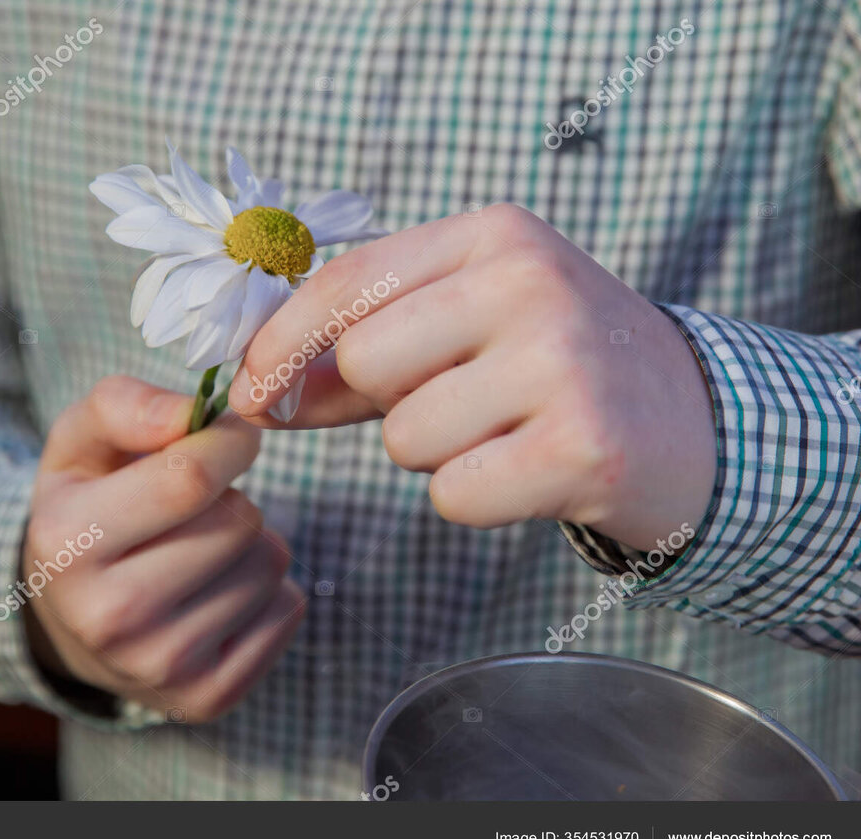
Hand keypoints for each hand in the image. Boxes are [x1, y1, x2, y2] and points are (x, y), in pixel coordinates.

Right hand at [22, 376, 304, 722]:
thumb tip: (190, 413)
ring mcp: (159, 666)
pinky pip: (288, 611)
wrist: (72, 621)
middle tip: (199, 508)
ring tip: (204, 550)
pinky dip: (269, 590)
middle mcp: (108, 617)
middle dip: (233, 497)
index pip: (189, 479)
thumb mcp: (79, 444)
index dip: (228, 443)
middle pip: (238, 523)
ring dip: (252, 543)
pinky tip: (220, 590)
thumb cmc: (87, 510)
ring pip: (270, 565)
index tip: (228, 437)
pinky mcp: (207, 697)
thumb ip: (124, 405)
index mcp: (69, 544)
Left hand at [227, 204, 716, 551]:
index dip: (281, 343)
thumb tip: (259, 396)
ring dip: (436, 455)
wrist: (693, 422)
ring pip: (406, 437)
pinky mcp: (582, 445)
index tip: (250, 392)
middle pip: (366, 361)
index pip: (347, 280)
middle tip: (455, 404)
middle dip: (384, 404)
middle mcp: (529, 282)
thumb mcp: (463, 331)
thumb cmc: (552, 371)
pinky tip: (529, 472)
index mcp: (492, 236)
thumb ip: (358, 356)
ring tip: (504, 433)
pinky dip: (475, 498)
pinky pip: (452, 494)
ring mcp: (561, 361)